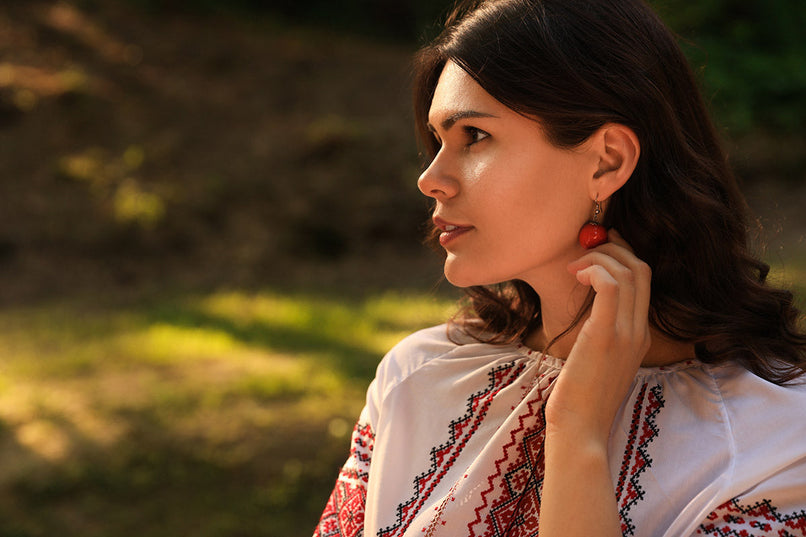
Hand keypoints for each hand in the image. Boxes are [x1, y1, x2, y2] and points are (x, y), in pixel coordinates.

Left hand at [545, 229, 651, 441]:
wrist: (579, 429)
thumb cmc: (578, 398)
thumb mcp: (596, 361)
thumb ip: (598, 335)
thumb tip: (582, 312)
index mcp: (639, 336)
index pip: (643, 281)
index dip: (623, 255)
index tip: (599, 246)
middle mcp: (639, 331)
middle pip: (641, 270)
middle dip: (613, 249)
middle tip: (584, 249)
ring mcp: (627, 333)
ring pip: (628, 272)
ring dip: (599, 257)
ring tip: (573, 266)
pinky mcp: (606, 335)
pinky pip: (611, 286)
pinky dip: (594, 270)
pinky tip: (575, 275)